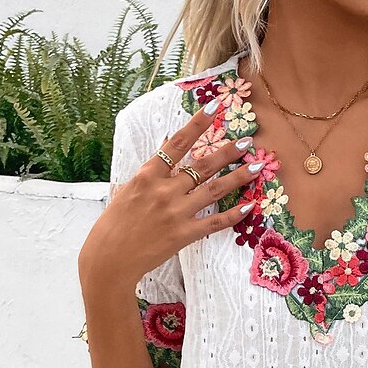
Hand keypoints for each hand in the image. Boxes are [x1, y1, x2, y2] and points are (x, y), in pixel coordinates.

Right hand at [79, 98, 262, 286]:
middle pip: (202, 165)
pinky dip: (234, 214)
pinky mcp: (184, 234)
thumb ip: (147, 174)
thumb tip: (162, 154)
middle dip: (228, 152)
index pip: (176, 143)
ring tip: (257, 166)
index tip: (214, 108)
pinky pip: (215, 222)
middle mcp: (165, 190)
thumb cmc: (113, 225)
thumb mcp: (125, 191)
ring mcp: (176, 212)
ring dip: (238, 176)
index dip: (197, 124)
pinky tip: (250, 205)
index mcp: (147, 175)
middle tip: (248, 141)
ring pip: (214, 189)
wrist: (110, 259)